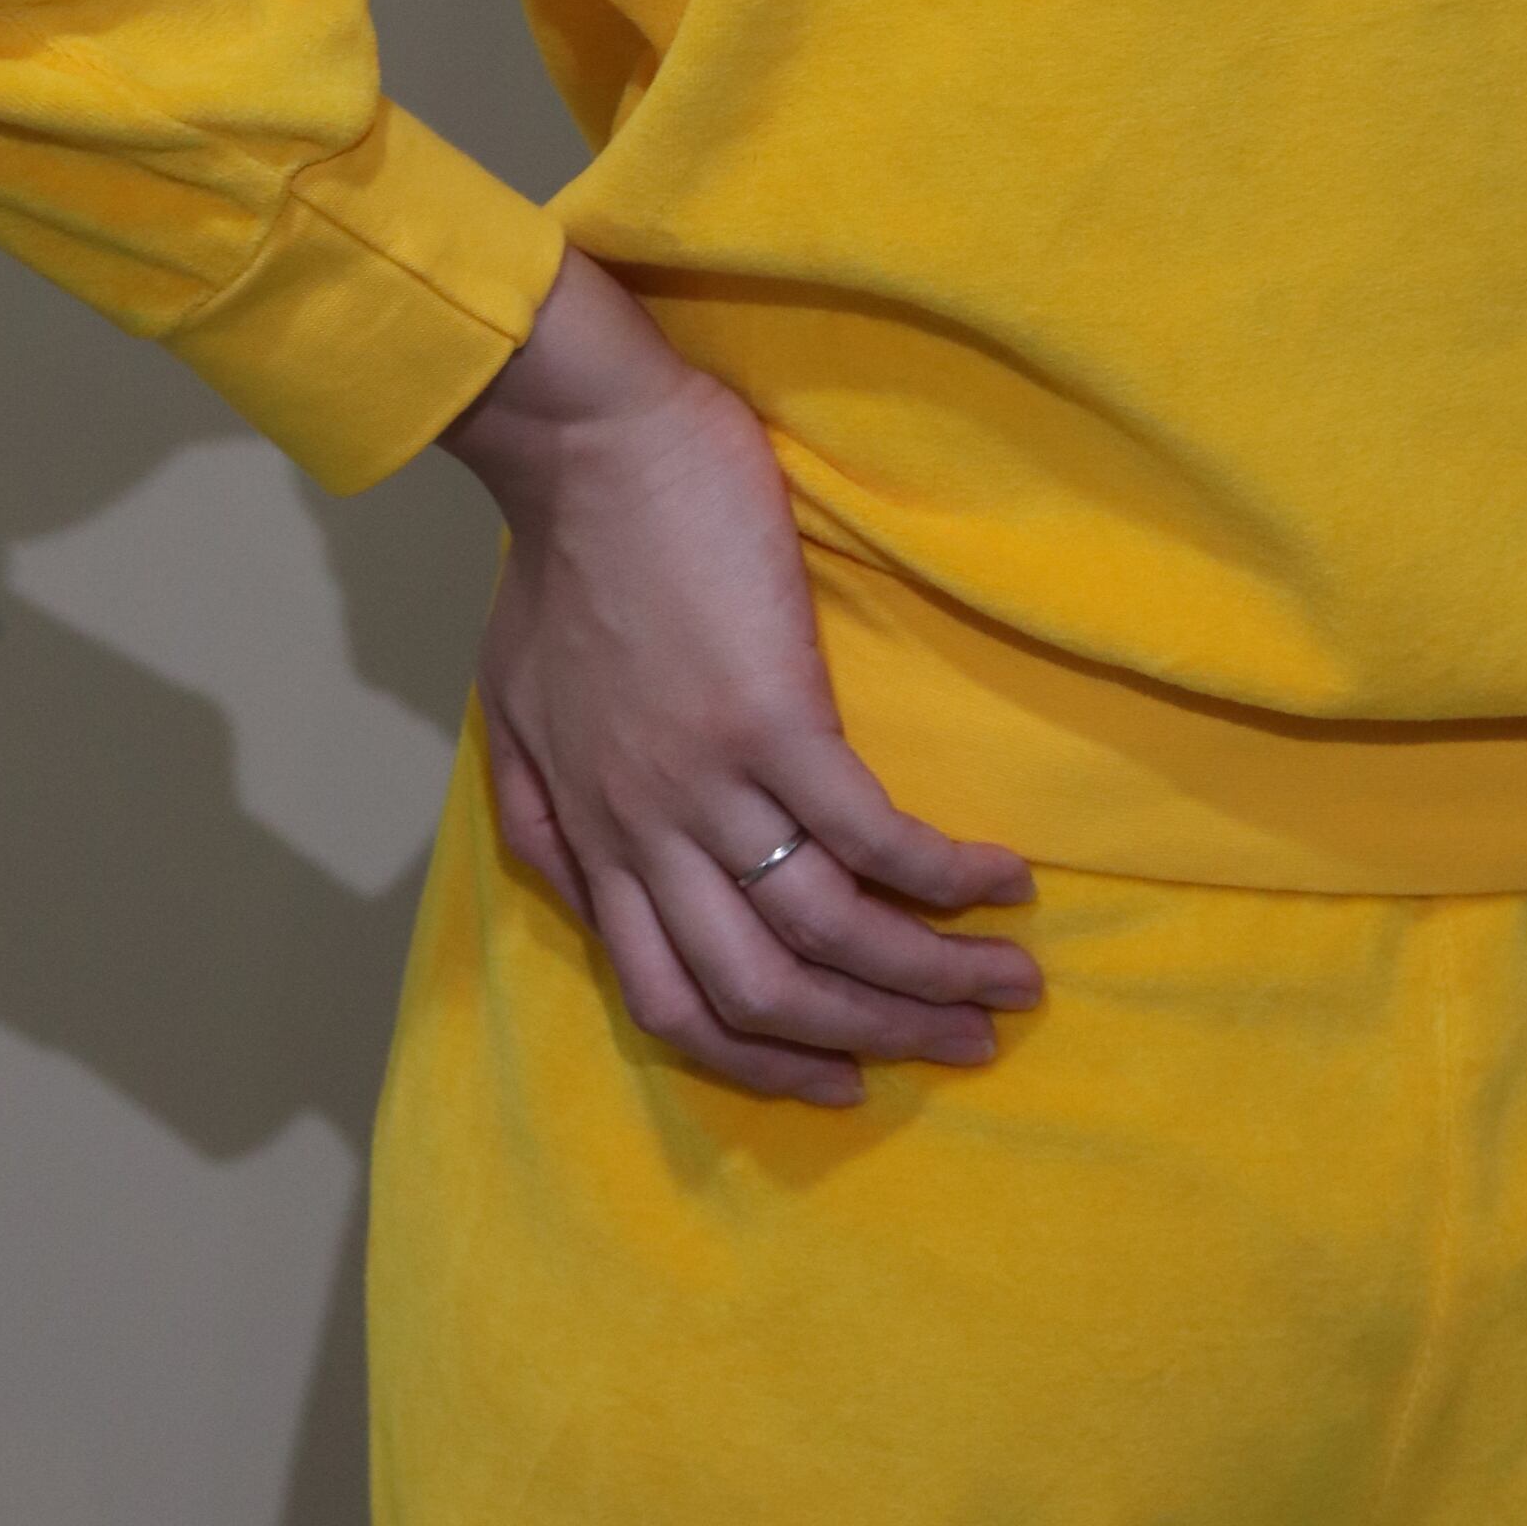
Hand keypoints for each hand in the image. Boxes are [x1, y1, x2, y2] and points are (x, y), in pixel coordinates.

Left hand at [438, 244, 1042, 1107]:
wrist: (582, 445)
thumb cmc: (555, 558)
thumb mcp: (512, 708)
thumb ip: (540, 810)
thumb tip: (577, 886)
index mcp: (596, 838)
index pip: (675, 1003)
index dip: (764, 1063)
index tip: (845, 1080)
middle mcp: (650, 834)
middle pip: (762, 994)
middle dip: (873, 1037)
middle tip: (964, 1044)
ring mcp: (709, 781)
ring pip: (825, 934)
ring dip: (930, 975)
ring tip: (1014, 983)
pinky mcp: (772, 716)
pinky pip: (872, 833)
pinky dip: (945, 873)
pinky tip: (1004, 878)